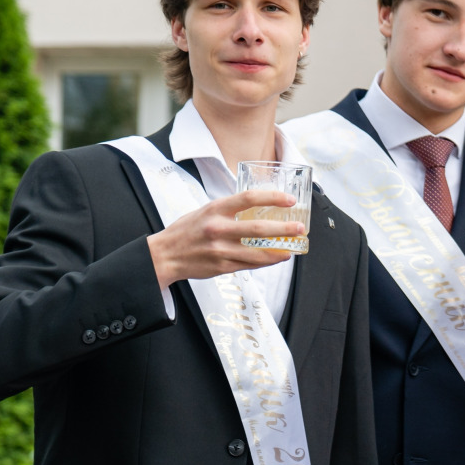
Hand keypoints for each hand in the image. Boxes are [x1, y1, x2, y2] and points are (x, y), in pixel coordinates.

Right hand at [146, 188, 302, 290]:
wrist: (166, 255)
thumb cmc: (187, 231)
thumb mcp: (206, 211)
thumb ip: (229, 209)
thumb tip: (257, 205)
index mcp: (215, 209)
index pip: (249, 198)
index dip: (272, 198)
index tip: (289, 200)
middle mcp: (218, 228)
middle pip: (258, 227)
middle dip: (283, 228)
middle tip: (299, 228)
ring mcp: (221, 249)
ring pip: (258, 251)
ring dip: (279, 250)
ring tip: (293, 247)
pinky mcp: (222, 266)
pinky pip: (250, 264)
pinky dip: (266, 261)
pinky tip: (277, 258)